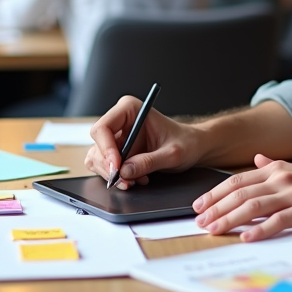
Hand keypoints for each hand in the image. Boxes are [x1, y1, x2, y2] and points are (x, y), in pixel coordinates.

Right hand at [84, 96, 202, 188]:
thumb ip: (149, 161)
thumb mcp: (172, 153)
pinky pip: (106, 167)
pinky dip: (118, 177)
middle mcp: (119, 121)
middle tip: (126, 181)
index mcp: (130, 109)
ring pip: (98, 158)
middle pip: (98, 145)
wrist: (193, 148)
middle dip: (109, 167)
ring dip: (113, 174)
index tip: (117, 167)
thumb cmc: (186, 142)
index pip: (103, 127)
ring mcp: (117, 137)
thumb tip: (125, 172)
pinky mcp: (118, 152)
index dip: (106, 149)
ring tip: (135, 181)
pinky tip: (136, 179)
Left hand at [192, 154, 291, 241]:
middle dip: (216, 208)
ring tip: (214, 230)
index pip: (237, 180)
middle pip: (240, 193)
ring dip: (230, 219)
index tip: (199, 205)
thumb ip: (273, 166)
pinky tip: (246, 237)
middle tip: (199, 221)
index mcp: (275, 170)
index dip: (215, 193)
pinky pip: (278, 221)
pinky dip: (260, 229)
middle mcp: (281, 179)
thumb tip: (256, 159)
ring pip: (253, 206)